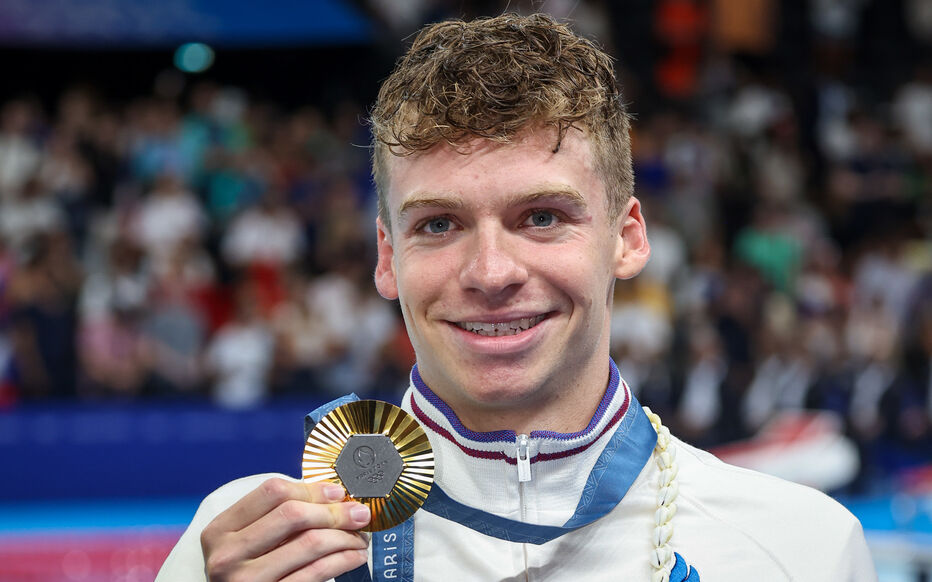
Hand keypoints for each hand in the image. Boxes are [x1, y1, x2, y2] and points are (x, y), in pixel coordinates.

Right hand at [201, 477, 370, 580]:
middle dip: (334, 511)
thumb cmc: (245, 573)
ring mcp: (248, 580)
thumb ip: (275, 519)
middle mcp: (228, 555)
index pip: (272, 493)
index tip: (337, 492)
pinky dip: (343, 560)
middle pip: (293, 515)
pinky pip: (317, 572)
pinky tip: (354, 556)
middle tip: (358, 513)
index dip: (311, 489)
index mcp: (220, 530)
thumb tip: (329, 497)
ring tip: (359, 537)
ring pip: (310, 543)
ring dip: (345, 537)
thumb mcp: (245, 543)